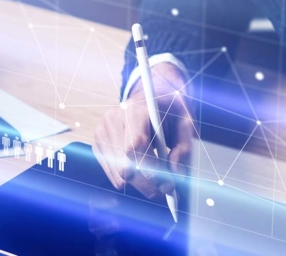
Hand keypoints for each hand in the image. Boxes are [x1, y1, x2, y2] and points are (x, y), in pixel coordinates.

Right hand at [92, 63, 194, 200]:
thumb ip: (184, 147)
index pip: (135, 147)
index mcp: (134, 109)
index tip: (169, 186)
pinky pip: (113, 174)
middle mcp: (112, 119)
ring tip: (160, 179)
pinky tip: (145, 168)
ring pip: (118, 175)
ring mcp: (102, 131)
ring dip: (141, 184)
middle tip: (168, 191)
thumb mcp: (186, 121)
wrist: (152, 93)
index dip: (152, 172)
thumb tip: (177, 175)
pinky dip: (131, 179)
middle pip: (125, 166)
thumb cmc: (171, 108)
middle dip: (148, 184)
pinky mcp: (98, 143)